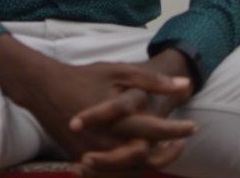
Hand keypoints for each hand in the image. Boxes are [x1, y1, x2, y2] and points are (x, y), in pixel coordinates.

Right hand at [69, 49, 195, 176]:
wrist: (46, 89)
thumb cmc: (85, 77)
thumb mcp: (119, 71)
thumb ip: (152, 80)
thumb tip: (184, 84)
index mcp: (118, 121)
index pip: (156, 131)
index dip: (178, 130)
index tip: (193, 126)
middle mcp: (107, 144)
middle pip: (146, 160)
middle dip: (169, 153)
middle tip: (182, 141)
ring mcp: (94, 156)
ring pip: (131, 172)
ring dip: (152, 163)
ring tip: (166, 149)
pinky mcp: (83, 160)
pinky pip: (112, 174)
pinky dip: (131, 169)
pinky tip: (141, 156)